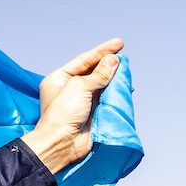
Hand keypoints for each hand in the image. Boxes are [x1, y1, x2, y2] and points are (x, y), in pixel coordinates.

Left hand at [21, 38, 123, 173]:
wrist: (63, 143)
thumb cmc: (63, 113)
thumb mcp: (79, 87)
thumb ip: (98, 74)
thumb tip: (113, 60)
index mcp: (59, 78)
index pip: (84, 60)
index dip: (102, 51)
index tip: (119, 43)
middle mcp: (70, 88)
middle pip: (94, 71)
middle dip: (109, 63)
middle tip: (124, 56)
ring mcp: (82, 100)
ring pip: (103, 83)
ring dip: (115, 77)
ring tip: (126, 70)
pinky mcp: (93, 111)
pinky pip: (107, 97)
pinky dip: (116, 91)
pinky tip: (125, 85)